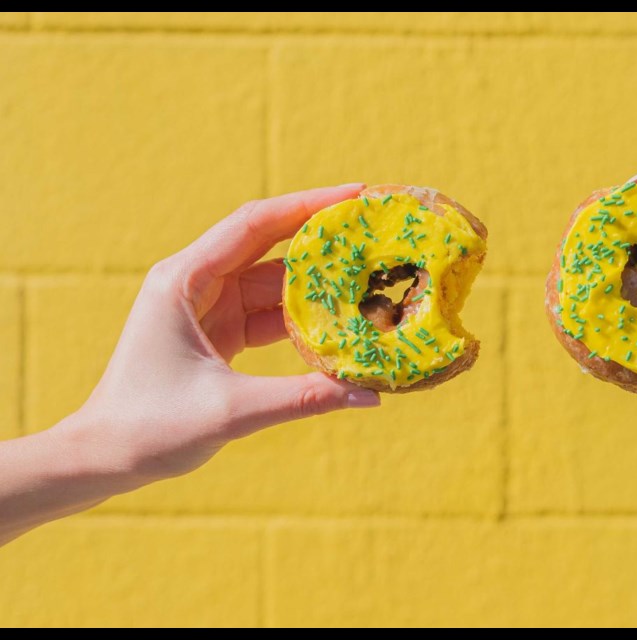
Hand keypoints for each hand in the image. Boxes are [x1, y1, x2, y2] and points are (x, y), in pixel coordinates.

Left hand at [72, 185, 380, 482]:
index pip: (254, 225)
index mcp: (184, 281)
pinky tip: (338, 321)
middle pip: (267, 243)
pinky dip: (302, 316)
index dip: (306, 205)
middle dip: (319, 235)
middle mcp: (195, 283)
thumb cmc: (148, 427)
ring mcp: (207, 306)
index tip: (354, 193)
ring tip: (366, 275)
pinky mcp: (218, 331)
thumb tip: (368, 394)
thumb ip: (302, 398)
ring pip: (272, 281)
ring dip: (316, 281)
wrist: (103, 457)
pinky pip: (269, 312)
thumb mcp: (231, 410)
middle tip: (370, 228)